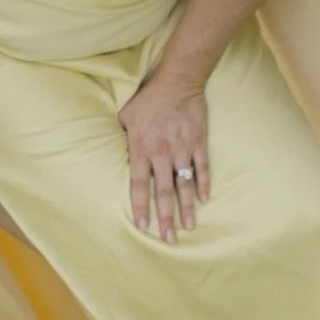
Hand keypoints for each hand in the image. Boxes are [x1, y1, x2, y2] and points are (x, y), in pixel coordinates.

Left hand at [117, 76, 209, 242]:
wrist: (178, 80)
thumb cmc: (148, 99)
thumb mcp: (125, 116)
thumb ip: (121, 137)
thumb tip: (114, 152)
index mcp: (141, 149)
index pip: (138, 186)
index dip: (140, 207)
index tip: (143, 227)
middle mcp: (162, 152)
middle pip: (163, 191)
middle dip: (166, 217)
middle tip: (169, 239)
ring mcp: (182, 147)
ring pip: (184, 184)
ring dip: (187, 207)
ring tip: (189, 226)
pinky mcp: (198, 141)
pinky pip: (202, 167)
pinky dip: (203, 183)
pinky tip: (205, 199)